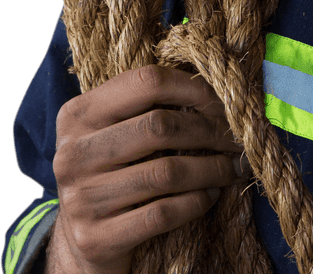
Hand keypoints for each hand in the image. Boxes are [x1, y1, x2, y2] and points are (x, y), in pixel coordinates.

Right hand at [47, 65, 247, 273]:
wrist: (82, 237)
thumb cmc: (114, 168)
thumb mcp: (119, 129)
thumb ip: (153, 104)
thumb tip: (223, 89)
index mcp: (78, 114)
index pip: (147, 81)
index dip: (194, 89)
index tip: (223, 104)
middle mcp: (72, 154)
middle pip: (160, 126)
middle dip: (209, 131)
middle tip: (234, 139)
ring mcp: (80, 198)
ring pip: (166, 172)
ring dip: (211, 169)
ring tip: (231, 167)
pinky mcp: (95, 238)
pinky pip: (162, 213)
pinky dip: (195, 202)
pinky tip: (210, 195)